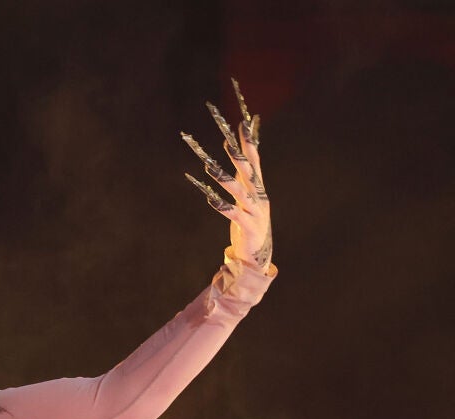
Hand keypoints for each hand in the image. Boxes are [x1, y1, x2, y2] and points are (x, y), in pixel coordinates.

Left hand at [182, 78, 272, 270]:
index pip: (252, 154)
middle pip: (246, 167)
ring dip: (221, 177)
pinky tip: (209, 199)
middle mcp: (257, 193)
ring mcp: (253, 209)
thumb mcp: (244, 189)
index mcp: (256, 183)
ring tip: (207, 165)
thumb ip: (240, 165)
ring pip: (236, 189)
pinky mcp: (246, 225)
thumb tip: (232, 138)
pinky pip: (231, 213)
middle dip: (235, 150)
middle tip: (226, 134)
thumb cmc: (248, 217)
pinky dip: (220, 205)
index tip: (241, 119)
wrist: (258, 251)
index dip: (247, 137)